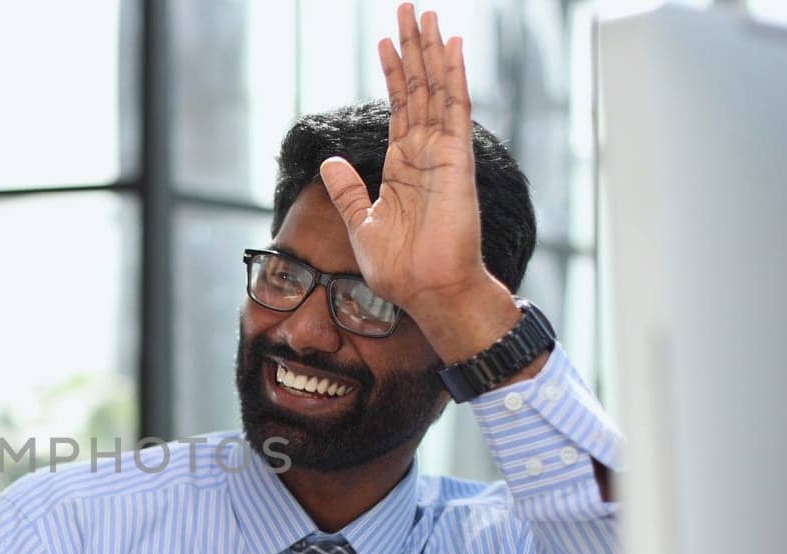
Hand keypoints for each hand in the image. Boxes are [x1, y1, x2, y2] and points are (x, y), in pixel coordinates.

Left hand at [317, 3, 517, 361]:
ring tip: (423, 14)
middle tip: (408, 9)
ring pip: (436, 90)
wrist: (426, 291)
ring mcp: (443, 154)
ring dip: (430, 51)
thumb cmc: (400, 268)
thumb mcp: (362, 223)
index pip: (399, 108)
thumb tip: (330, 162)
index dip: (393, 74)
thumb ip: (349, 190)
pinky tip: (450, 45)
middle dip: (412, 49)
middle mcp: (426, 153)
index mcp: (404, 166)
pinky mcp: (456, 160)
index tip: (384, 43)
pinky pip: (455, 109)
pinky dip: (453, 76)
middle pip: (419, 89)